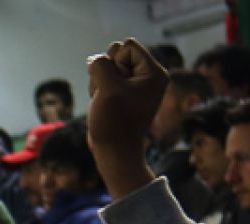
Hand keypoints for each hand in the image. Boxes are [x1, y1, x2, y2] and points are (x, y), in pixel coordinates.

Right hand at [86, 39, 168, 197]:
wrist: (115, 152)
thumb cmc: (114, 122)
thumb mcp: (107, 88)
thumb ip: (100, 64)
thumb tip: (95, 59)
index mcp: (154, 72)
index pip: (126, 46)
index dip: (115, 62)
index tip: (118, 87)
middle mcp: (148, 75)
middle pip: (117, 53)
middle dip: (106, 72)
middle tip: (111, 94)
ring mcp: (135, 84)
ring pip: (107, 66)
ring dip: (100, 82)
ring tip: (106, 101)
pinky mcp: (123, 93)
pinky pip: (104, 79)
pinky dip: (99, 89)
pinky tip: (103, 104)